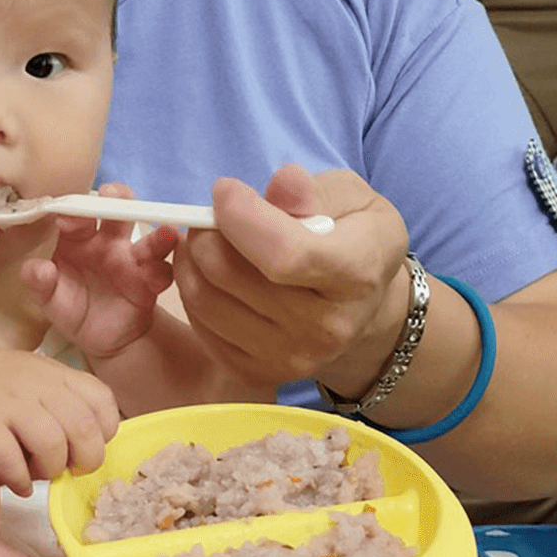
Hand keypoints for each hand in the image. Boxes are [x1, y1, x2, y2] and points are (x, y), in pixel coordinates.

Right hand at [0, 349, 119, 496]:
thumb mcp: (40, 384)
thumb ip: (69, 406)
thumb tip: (96, 444)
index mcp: (56, 374)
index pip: (101, 400)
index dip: (104, 430)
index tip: (91, 446)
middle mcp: (35, 384)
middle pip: (81, 425)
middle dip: (86, 458)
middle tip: (74, 470)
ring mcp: (7, 402)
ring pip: (50, 442)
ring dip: (52, 468)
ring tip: (44, 475)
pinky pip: (9, 457)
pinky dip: (19, 478)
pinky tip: (18, 486)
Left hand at [21, 183, 177, 358]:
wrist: (99, 338)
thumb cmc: (71, 307)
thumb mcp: (48, 298)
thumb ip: (39, 282)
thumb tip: (38, 269)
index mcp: (79, 237)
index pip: (77, 214)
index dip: (72, 211)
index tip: (65, 220)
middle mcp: (108, 241)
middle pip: (117, 211)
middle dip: (119, 199)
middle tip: (114, 194)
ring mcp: (132, 260)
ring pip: (148, 239)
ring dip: (157, 236)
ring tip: (166, 234)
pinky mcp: (150, 282)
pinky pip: (161, 272)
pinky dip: (162, 271)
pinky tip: (157, 274)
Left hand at [173, 163, 410, 388]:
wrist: (365, 307)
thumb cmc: (354, 239)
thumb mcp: (352, 199)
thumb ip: (314, 191)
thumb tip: (282, 183)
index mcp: (357, 275)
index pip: (284, 254)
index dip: (241, 217)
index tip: (225, 190)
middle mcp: (327, 327)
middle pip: (231, 274)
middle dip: (206, 233)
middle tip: (210, 216)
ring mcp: (292, 358)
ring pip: (205, 299)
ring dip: (191, 260)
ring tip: (206, 240)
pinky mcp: (259, 373)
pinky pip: (200, 325)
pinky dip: (194, 291)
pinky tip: (211, 274)